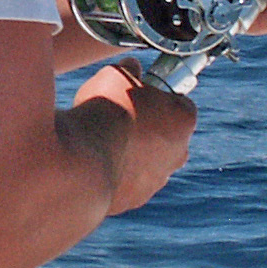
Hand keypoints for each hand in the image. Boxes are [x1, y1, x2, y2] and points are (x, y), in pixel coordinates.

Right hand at [70, 58, 196, 213]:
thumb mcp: (116, 74)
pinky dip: (116, 173)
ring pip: (150, 163)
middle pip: (169, 136)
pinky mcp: (134, 199)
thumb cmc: (106, 111)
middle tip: (122, 117)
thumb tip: (130, 67)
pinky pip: (128, 182)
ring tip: (104, 141)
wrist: (83, 157)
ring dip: (133, 153)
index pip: (181, 104)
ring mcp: (157, 180)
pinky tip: (96, 161)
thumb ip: (129, 70)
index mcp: (183, 120)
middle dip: (150, 128)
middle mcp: (178, 154)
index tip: (143, 93)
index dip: (161, 96)